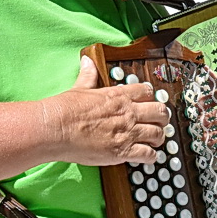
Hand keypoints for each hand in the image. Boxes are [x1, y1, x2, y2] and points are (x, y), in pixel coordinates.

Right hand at [41, 57, 169, 166]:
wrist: (55, 128)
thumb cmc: (65, 109)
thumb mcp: (80, 88)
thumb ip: (89, 75)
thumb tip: (87, 61)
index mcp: (119, 96)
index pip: (147, 91)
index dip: (151, 98)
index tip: (149, 103)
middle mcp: (128, 113)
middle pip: (160, 112)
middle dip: (162, 118)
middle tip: (158, 123)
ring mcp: (127, 132)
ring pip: (158, 134)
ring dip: (158, 138)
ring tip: (154, 141)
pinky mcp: (123, 151)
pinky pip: (148, 155)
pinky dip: (150, 157)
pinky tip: (146, 156)